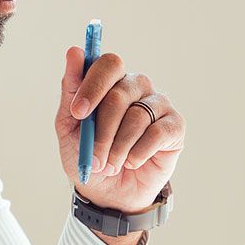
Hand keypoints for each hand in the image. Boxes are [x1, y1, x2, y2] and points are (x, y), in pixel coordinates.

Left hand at [55, 47, 184, 212]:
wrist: (108, 193)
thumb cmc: (88, 155)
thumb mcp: (69, 126)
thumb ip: (70, 90)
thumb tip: (74, 51)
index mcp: (110, 81)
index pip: (108, 64)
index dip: (92, 85)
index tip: (78, 113)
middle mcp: (136, 87)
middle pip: (119, 93)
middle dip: (101, 130)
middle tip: (94, 157)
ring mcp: (157, 104)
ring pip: (136, 117)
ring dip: (117, 148)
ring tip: (109, 166)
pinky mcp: (174, 126)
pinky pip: (156, 133)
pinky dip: (137, 153)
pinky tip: (131, 162)